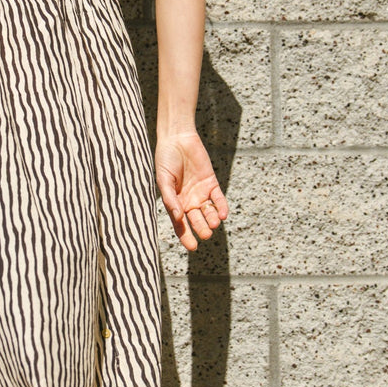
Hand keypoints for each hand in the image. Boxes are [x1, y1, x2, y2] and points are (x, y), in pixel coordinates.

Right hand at [154, 130, 227, 251]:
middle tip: (206, 234)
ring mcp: (201, 193)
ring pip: (209, 212)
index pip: (181, 225)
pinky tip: (223, 214)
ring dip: (212, 219)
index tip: (192, 247)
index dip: (186, 236)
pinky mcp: (211, 183)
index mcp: (175, 203)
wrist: (177, 139)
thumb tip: (179, 217)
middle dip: (201, 228)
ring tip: (213, 223)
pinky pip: (218, 198)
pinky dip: (221, 207)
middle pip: (197, 220)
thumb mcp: (164, 180)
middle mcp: (188, 201)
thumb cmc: (165, 159)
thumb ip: (170, 198)